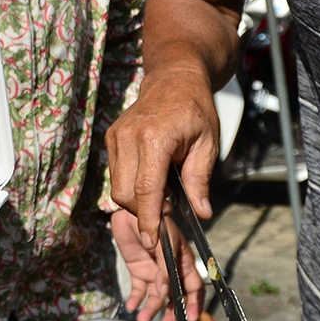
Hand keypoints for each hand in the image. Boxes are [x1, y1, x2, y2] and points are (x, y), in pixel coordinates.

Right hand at [106, 71, 222, 255]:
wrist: (174, 78)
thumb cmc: (195, 109)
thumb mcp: (207, 144)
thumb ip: (200, 181)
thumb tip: (202, 214)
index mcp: (154, 138)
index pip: (146, 189)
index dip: (149, 219)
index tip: (153, 241)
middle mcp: (128, 137)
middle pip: (124, 193)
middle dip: (143, 212)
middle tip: (169, 210)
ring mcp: (116, 136)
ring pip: (117, 186)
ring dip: (137, 199)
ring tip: (164, 189)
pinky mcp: (111, 138)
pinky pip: (116, 173)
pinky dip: (132, 184)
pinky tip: (153, 176)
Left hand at [112, 207, 203, 320]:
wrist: (131, 209)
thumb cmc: (154, 220)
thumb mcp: (164, 242)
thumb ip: (166, 267)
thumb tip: (165, 292)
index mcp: (183, 262)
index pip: (193, 287)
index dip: (194, 304)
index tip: (190, 320)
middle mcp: (171, 271)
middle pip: (175, 298)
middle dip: (172, 314)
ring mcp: (155, 273)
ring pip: (156, 297)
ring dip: (151, 309)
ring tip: (142, 320)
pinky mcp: (139, 272)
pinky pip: (139, 290)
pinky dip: (135, 300)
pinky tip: (131, 307)